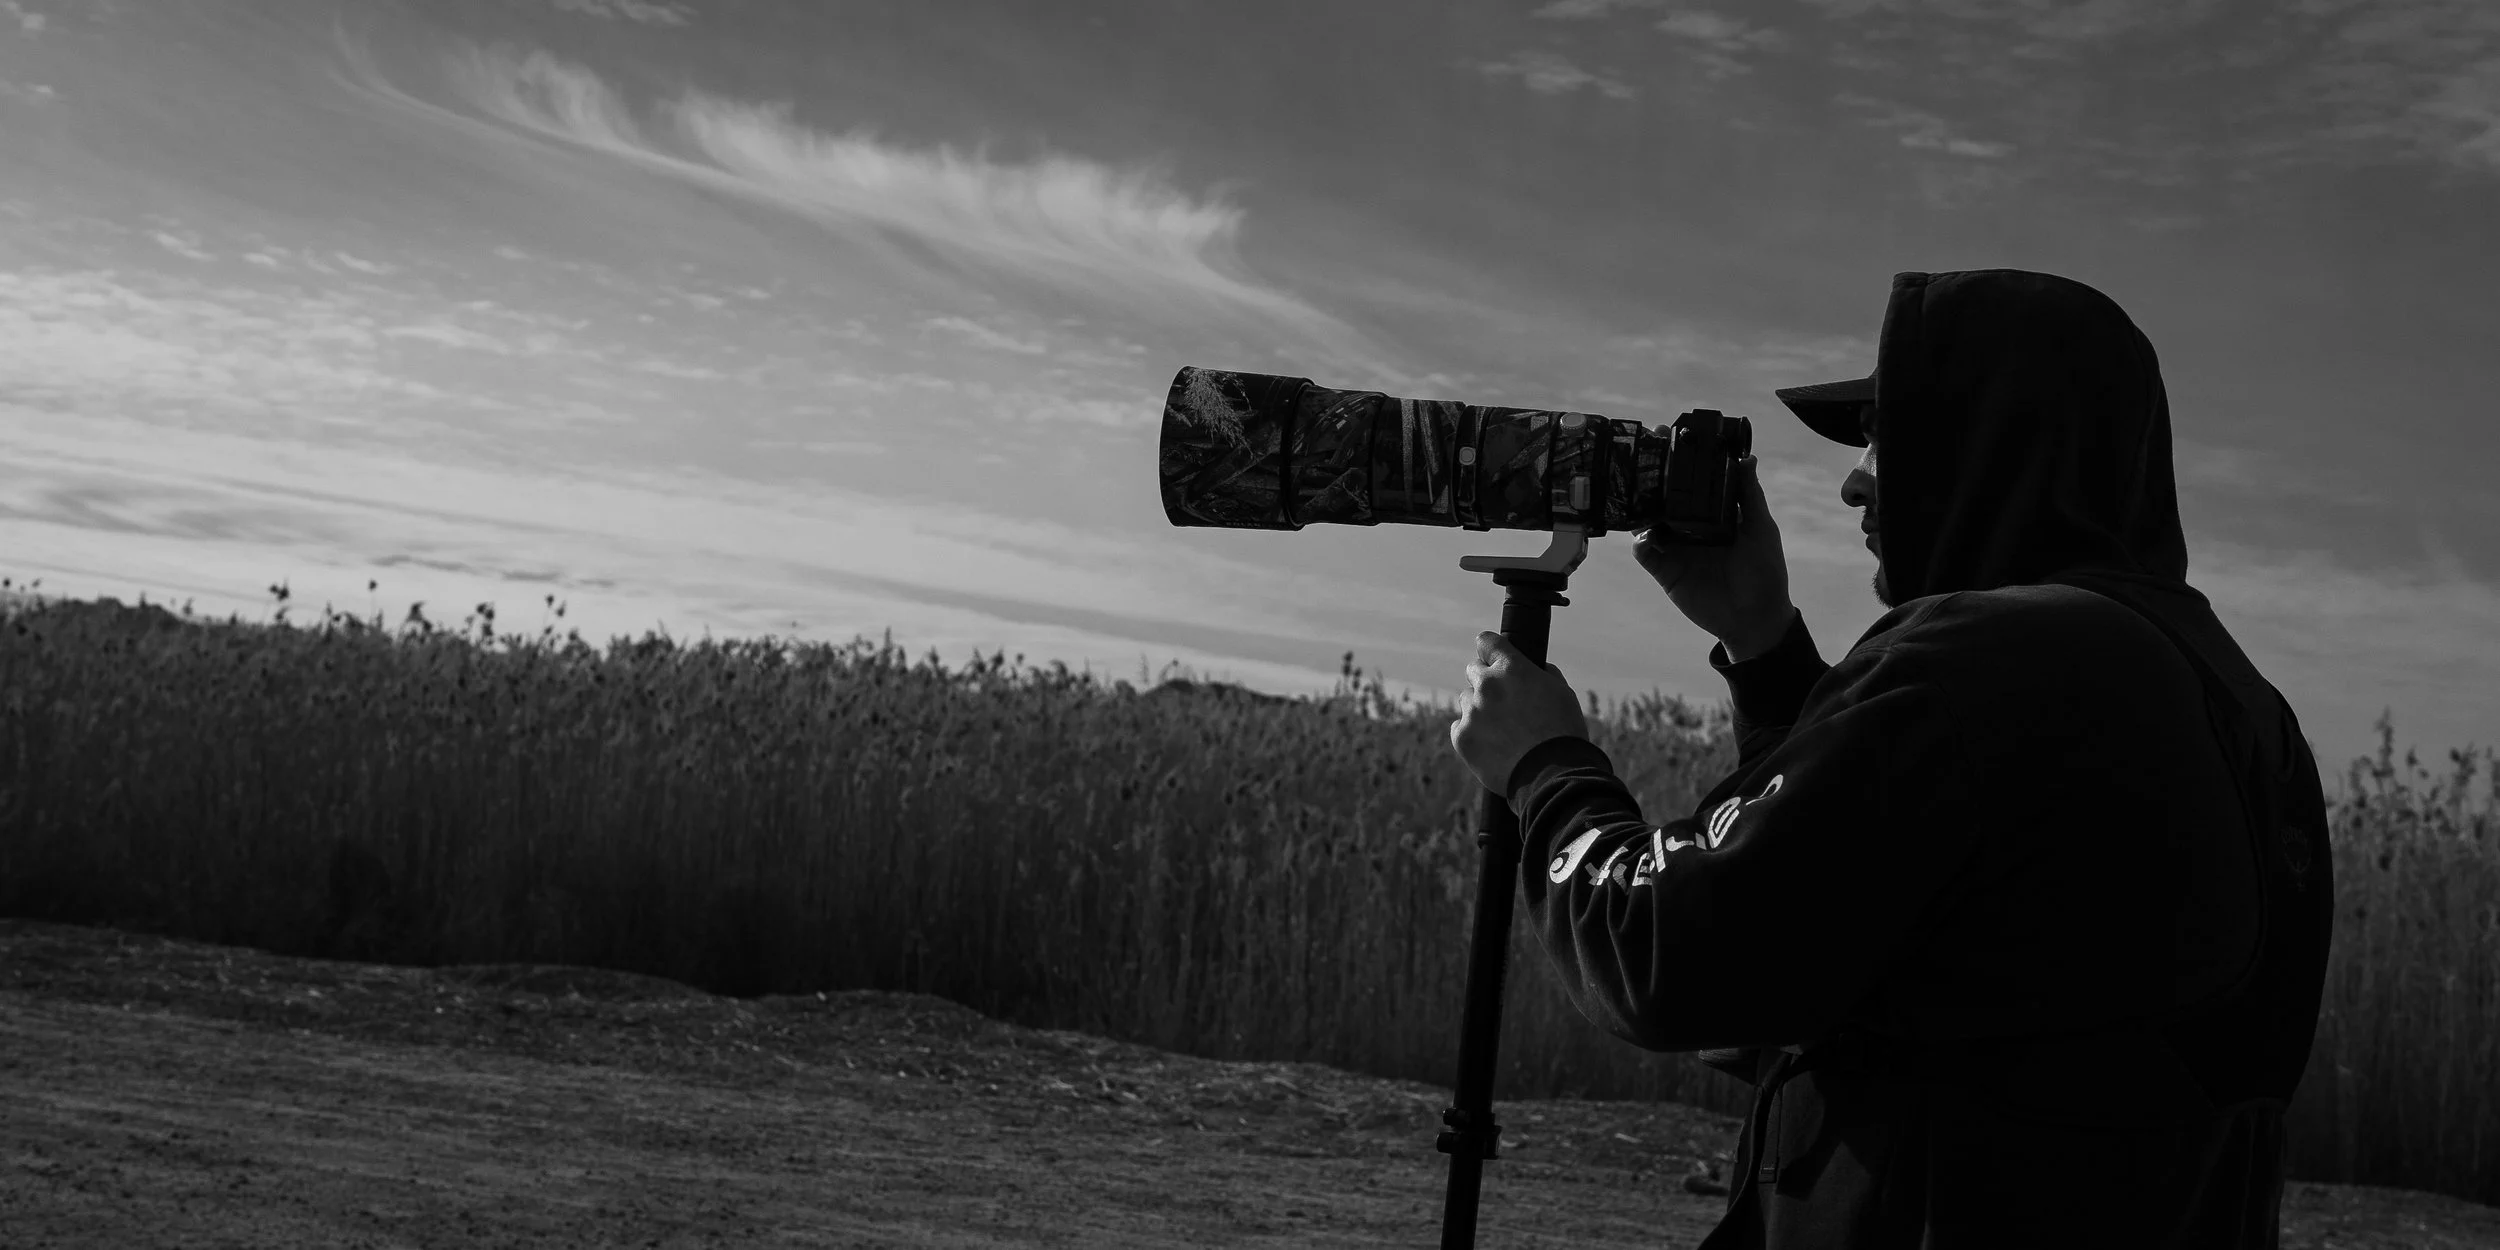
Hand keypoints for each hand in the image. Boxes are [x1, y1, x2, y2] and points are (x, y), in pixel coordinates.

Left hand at [1450, 632, 1589, 795]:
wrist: (1552, 775)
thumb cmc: (1563, 733)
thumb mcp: (1562, 693)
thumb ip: (1542, 674)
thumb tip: (1534, 669)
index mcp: (1512, 668)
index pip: (1487, 642)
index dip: (1489, 649)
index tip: (1490, 655)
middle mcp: (1487, 685)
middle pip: (1473, 670)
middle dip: (1485, 680)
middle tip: (1501, 699)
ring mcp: (1472, 711)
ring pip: (1466, 701)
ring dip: (1479, 709)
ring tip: (1502, 730)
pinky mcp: (1461, 737)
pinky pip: (1459, 727)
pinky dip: (1471, 734)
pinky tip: (1492, 745)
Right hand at [1632, 454, 1794, 659]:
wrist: (1755, 618)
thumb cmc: (1765, 571)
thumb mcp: (1762, 529)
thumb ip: (1750, 496)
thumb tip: (1748, 458)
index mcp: (1713, 514)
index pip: (1691, 483)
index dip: (1679, 462)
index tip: (1668, 436)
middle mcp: (1690, 527)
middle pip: (1663, 497)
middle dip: (1650, 477)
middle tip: (1642, 455)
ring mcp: (1675, 548)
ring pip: (1647, 521)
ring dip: (1640, 507)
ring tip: (1636, 493)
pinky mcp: (1665, 571)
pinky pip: (1645, 552)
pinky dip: (1641, 542)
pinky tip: (1647, 535)